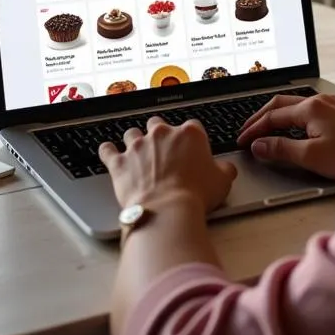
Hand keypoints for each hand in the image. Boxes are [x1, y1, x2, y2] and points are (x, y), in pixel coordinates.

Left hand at [99, 118, 236, 212]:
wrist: (167, 211)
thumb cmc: (196, 195)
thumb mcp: (222, 181)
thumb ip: (224, 169)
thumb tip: (226, 169)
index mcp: (189, 133)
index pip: (191, 127)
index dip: (190, 139)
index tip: (190, 149)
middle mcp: (162, 133)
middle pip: (158, 124)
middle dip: (159, 134)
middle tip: (162, 148)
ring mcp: (138, 146)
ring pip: (132, 133)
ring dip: (134, 140)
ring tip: (136, 149)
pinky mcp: (119, 162)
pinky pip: (108, 150)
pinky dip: (107, 150)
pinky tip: (108, 150)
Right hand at [237, 92, 334, 181]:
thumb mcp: (311, 156)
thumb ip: (281, 149)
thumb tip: (259, 146)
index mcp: (310, 108)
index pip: (272, 116)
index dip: (254, 130)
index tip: (242, 141)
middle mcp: (319, 101)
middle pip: (280, 104)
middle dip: (260, 118)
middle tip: (246, 132)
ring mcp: (331, 105)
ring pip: (294, 106)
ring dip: (276, 117)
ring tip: (264, 130)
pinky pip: (307, 110)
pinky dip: (292, 119)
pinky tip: (291, 130)